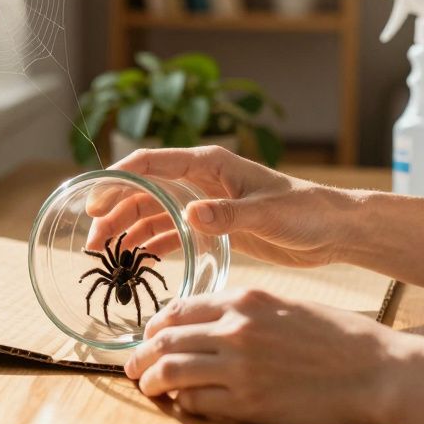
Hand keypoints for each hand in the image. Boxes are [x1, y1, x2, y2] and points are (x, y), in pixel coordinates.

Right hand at [85, 146, 353, 267]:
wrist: (332, 230)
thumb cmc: (306, 212)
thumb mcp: (267, 215)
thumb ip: (229, 216)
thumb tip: (190, 215)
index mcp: (211, 165)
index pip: (154, 162)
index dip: (120, 177)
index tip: (94, 197)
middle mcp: (202, 181)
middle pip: (145, 190)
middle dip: (115, 210)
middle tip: (91, 238)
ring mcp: (205, 204)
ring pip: (153, 213)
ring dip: (127, 230)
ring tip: (102, 253)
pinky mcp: (213, 227)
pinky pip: (171, 234)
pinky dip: (150, 245)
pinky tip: (133, 262)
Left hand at [123, 287, 412, 423]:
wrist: (376, 370)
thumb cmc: (338, 338)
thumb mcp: (286, 305)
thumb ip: (245, 310)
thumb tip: (210, 323)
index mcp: (245, 299)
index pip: (179, 309)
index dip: (157, 325)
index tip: (150, 336)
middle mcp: (236, 328)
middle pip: (166, 339)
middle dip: (142, 355)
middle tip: (134, 366)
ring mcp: (241, 366)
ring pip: (172, 370)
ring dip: (152, 381)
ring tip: (149, 387)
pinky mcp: (249, 402)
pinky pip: (197, 402)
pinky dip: (182, 403)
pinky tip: (182, 403)